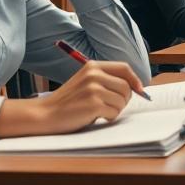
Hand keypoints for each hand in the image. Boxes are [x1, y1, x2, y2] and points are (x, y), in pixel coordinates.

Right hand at [0, 60, 144, 136]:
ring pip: (122, 101)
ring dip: (115, 110)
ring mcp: (93, 88)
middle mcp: (94, 74)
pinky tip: (95, 117)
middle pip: (127, 87)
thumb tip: (136, 87)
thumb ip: (106, 80)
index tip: (139, 90)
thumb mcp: (86, 82)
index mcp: (93, 66)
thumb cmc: (68, 102)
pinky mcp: (93, 104)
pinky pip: (114, 112)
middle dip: (124, 100)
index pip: (124, 68)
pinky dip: (109, 117)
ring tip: (100, 111)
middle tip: (111, 107)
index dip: (135, 80)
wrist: (45, 114)